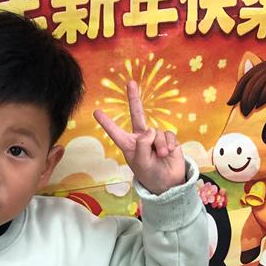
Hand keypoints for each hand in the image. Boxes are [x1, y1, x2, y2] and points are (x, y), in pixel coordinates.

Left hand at [94, 81, 185, 195]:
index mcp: (129, 145)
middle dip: (134, 98)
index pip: (115, 132)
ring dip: (159, 145)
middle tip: (131, 83)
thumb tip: (150, 130)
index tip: (96, 111)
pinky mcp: (168, 138)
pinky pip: (168, 134)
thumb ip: (142, 144)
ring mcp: (155, 137)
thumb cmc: (151, 175)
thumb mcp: (141, 162)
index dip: (106, 122)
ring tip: (160, 156)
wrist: (169, 182)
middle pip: (137, 114)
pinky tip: (169, 153)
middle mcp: (141, 138)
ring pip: (155, 132)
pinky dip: (169, 144)